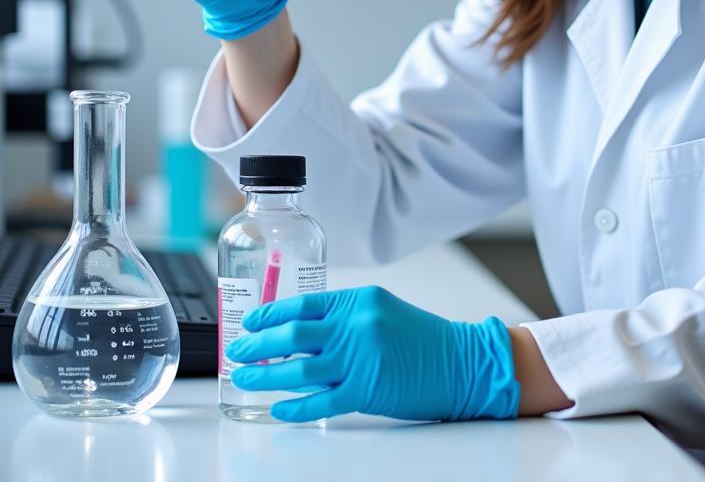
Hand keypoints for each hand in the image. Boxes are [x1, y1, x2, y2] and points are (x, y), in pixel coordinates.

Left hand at [226, 286, 519, 423]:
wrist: (462, 362)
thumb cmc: (423, 339)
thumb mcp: (383, 313)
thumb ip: (346, 318)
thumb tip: (300, 334)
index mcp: (359, 300)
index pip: (303, 304)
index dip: (270, 315)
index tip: (250, 323)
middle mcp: (356, 324)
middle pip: (292, 334)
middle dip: (258, 344)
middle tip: (238, 351)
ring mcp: (360, 357)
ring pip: (298, 368)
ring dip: (265, 375)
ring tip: (245, 379)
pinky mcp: (366, 390)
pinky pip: (319, 401)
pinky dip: (295, 407)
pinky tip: (279, 409)